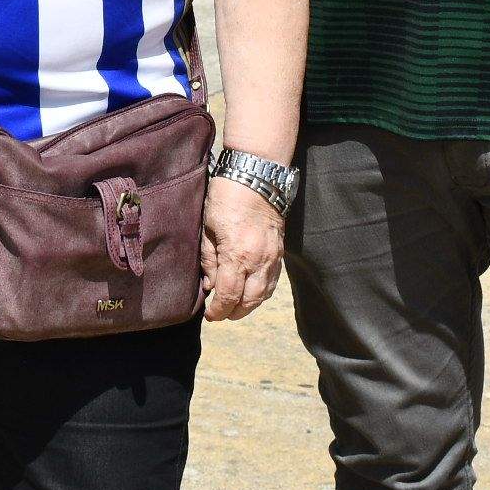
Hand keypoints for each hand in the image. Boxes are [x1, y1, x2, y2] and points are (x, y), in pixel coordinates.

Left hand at [200, 177, 284, 321]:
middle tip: (220, 313)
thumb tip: (209, 285)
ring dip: (249, 305)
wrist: (257, 175)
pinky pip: (273, 281)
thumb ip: (209, 259)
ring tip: (235, 306)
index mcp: (237, 255)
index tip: (210, 315)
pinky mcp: (280, 251)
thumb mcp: (208, 227)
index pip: (229, 295)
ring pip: (264, 294)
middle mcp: (259, 260)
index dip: (219, 310)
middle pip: (249, 301)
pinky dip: (262, 292)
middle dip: (233, 312)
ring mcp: (273, 257)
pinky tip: (252, 292)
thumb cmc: (227, 196)